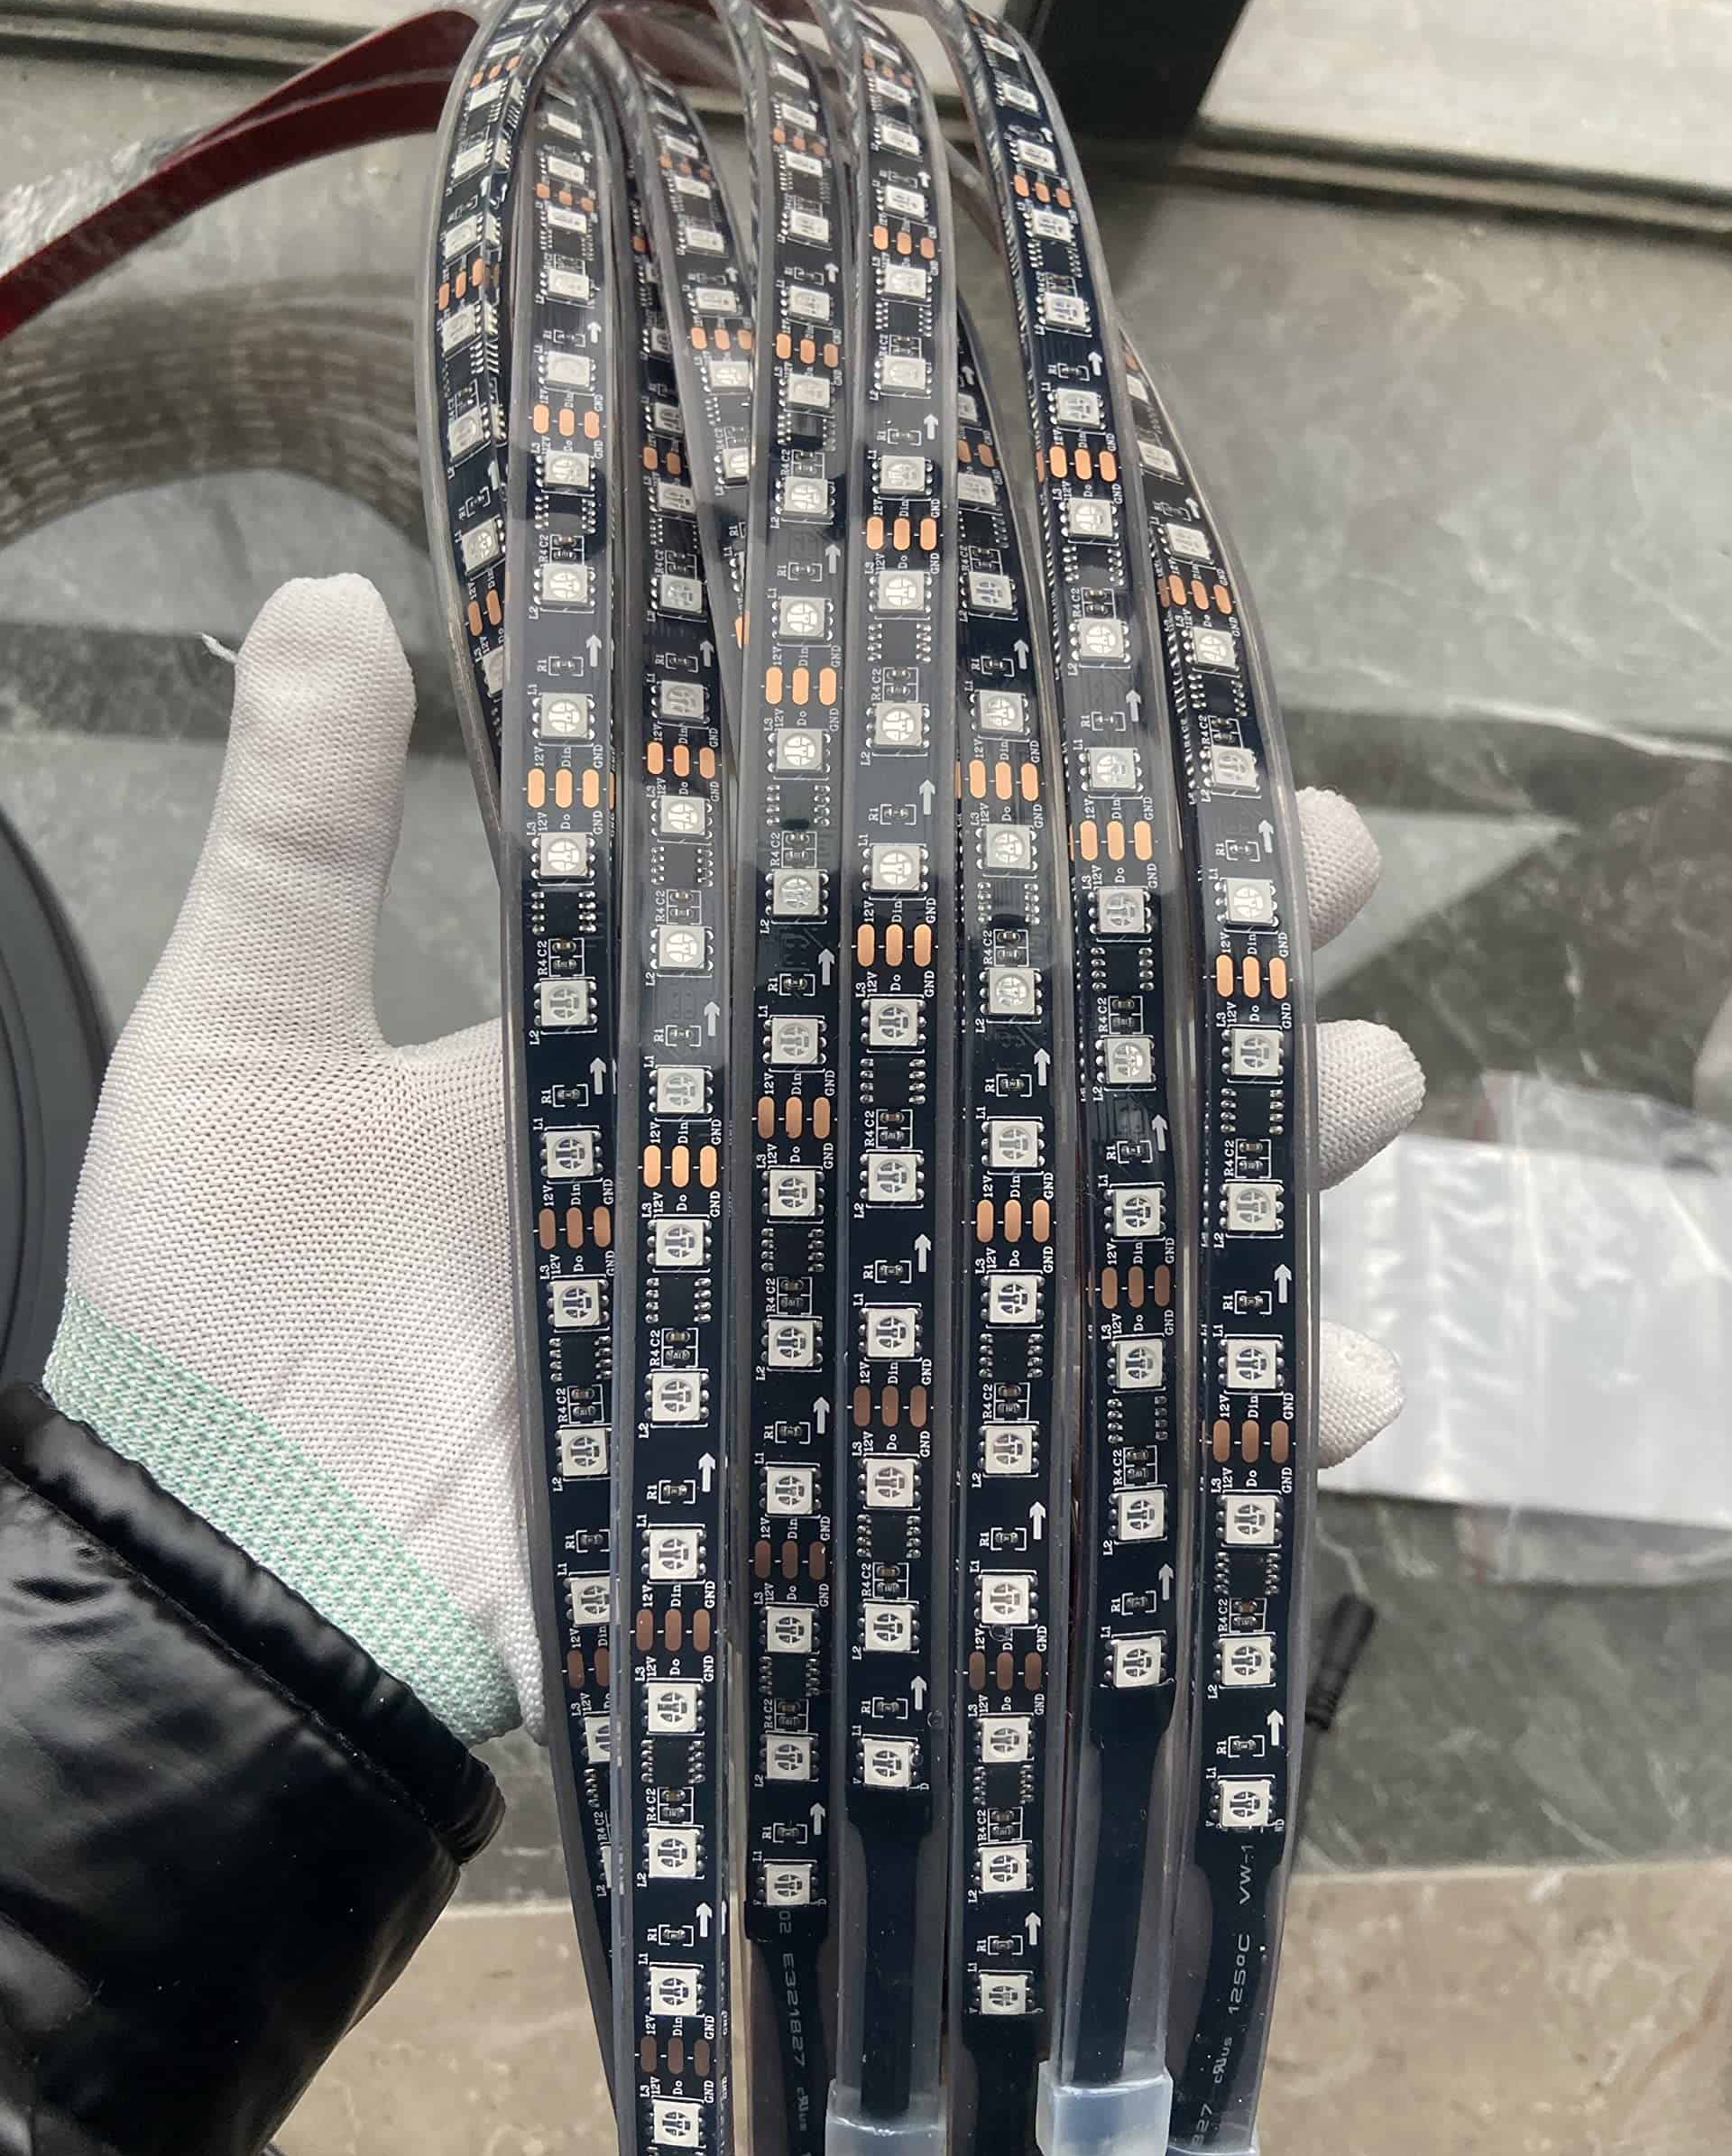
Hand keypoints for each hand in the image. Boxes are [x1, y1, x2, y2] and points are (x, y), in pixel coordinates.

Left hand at [44, 575, 1416, 1749]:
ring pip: (1085, 1231)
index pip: (892, 912)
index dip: (1023, 823)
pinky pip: (1058, 1459)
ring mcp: (832, 1332)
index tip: (1163, 731)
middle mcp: (787, 1178)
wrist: (210, 1557)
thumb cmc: (214, 1305)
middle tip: (1343, 873)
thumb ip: (304, 827)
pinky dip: (1210, 1441)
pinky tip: (1348, 1388)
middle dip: (1197, 970)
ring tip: (1387, 1088)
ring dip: (1247, 1168)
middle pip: (1032, 1057)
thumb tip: (323, 597)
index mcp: (681, 1053)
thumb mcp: (247, 1031)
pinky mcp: (842, 1479)